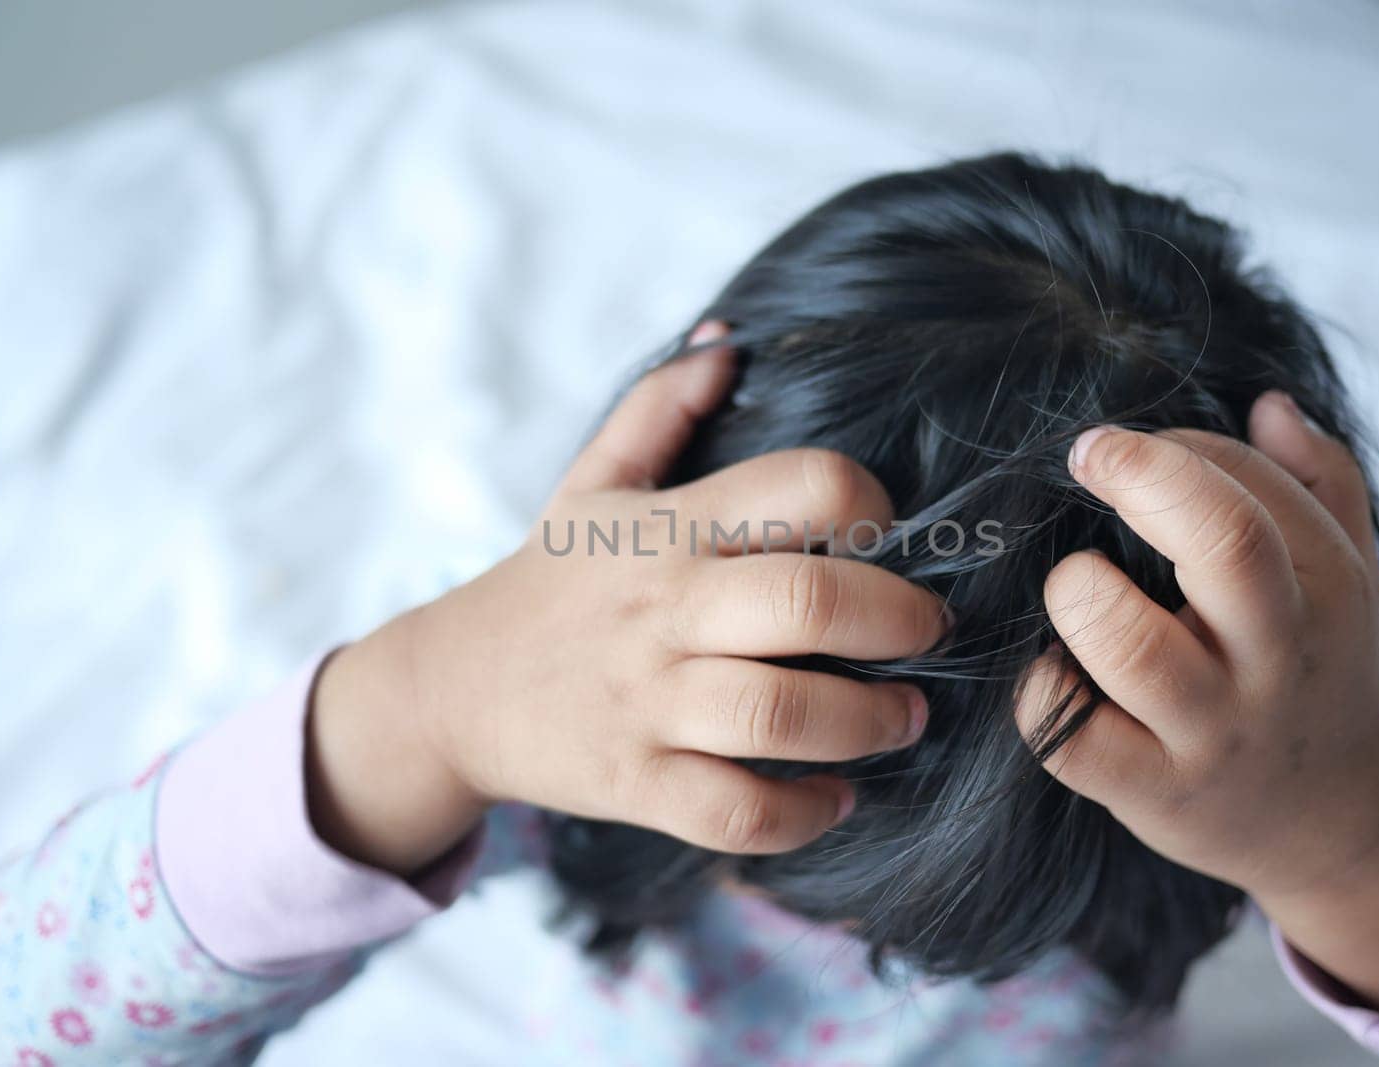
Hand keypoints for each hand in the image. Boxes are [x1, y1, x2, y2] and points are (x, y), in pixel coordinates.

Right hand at [308, 323, 946, 876]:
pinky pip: (738, 811)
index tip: (887, 529)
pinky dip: (804, 812)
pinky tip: (834, 795)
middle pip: (809, 605)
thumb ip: (659, 406)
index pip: (800, 486)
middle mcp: (664, 610)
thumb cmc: (547, 581)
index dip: (869, 501)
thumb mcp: (590, 484)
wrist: (449, 690)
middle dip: (899, 621)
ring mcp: (648, 702)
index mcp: (668, 528)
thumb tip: (726, 341)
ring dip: (870, 722)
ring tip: (903, 718)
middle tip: (928, 633)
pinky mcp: (636, 782)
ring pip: (784, 715)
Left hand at [1025, 392, 1378, 1023]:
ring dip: (1078, 592)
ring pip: (1131, 645)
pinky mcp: (1151, 791)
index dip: (1174, 448)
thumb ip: (1319, 481)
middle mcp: (1274, 656)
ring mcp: (1212, 730)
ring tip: (1072, 584)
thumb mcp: (1344, 577)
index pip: (1248, 485)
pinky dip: (1037, 688)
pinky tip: (1048, 668)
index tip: (1124, 449)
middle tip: (1086, 454)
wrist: (1335, 824)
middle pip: (1225, 543)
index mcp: (1323, 587)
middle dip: (1142, 477)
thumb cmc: (1315, 669)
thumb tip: (1268, 402)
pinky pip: (1068, 732)